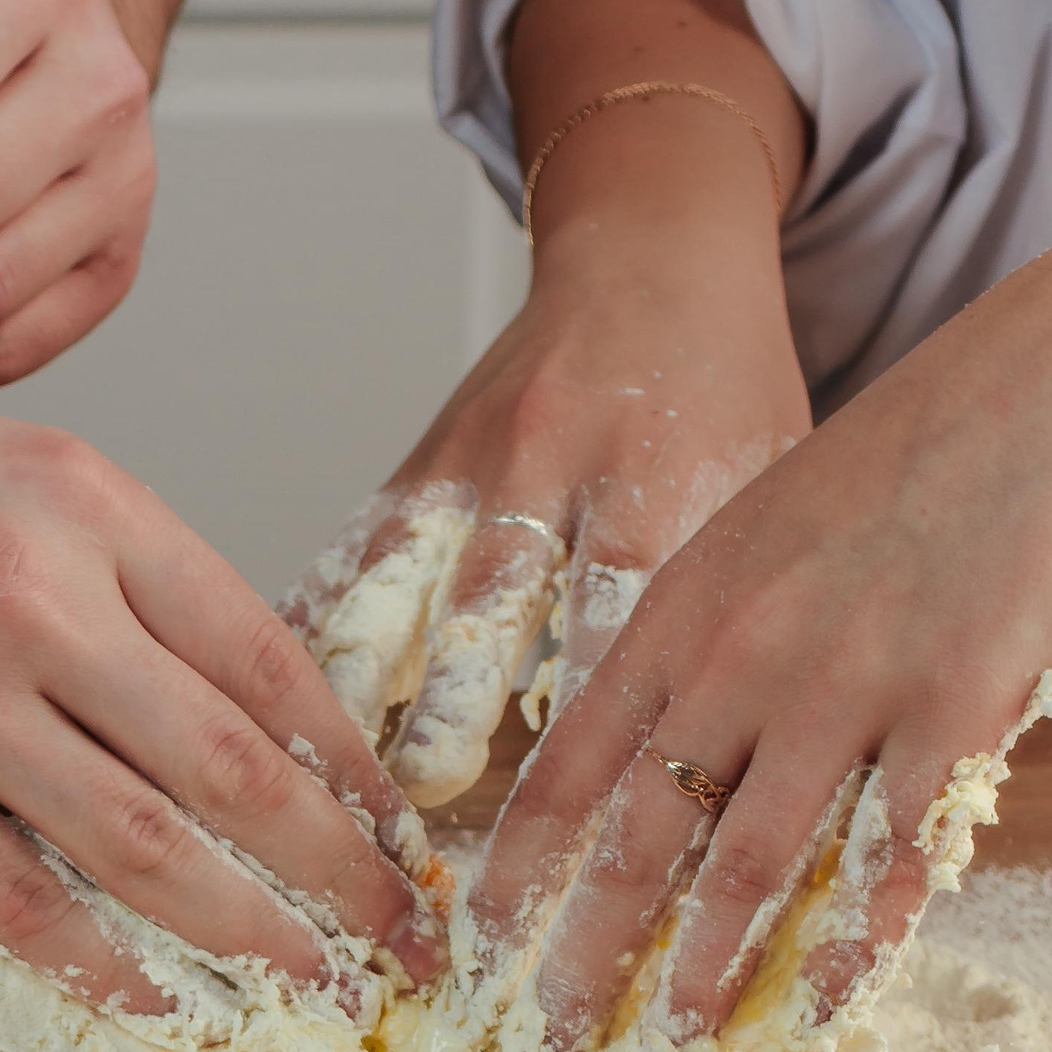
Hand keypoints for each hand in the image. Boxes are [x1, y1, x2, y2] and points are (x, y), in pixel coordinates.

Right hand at [0, 388, 446, 1012]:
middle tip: (404, 938)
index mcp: (84, 505)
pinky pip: (17, 905)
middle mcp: (33, 595)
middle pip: (234, 764)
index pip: (265, 652)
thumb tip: (235, 708)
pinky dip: (102, 968)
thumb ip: (114, 574)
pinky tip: (161, 1006)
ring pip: (147, 848)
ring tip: (319, 989)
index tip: (399, 831)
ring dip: (253, 936)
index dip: (349, 760)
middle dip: (343, 870)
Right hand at [283, 227, 808, 808]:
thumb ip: (746, 587)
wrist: (651, 254)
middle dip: (454, 694)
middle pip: (492, 593)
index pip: (619, 606)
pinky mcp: (420, 461)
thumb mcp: (771, 474)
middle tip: (426, 785)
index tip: (573, 798)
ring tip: (327, 757)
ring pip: (401, 574)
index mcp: (660, 467)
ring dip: (363, 673)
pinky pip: (356, 552)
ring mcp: (473, 457)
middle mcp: (554, 460)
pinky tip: (279, 690)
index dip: (593, 706)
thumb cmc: (725, 386)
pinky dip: (318, 624)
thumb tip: (740, 736)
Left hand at [468, 301, 1051, 1051]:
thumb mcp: (748, 534)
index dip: (519, 867)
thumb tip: (644, 754)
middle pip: (639, 841)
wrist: (1044, 390)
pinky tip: (820, 1009)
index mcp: (676, 616)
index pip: (568, 768)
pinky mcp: (954, 712)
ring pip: (752, 864)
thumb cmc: (888, 467)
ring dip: (702, 972)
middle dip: (582, 959)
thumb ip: (693, 644)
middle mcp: (740, 661)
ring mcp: (847, 690)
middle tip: (540, 1048)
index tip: (474, 947)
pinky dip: (853, 944)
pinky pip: (890, 856)